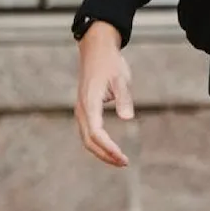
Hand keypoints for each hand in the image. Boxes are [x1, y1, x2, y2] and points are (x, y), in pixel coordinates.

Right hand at [75, 22, 134, 167]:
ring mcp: (81, 110)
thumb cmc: (110, 62)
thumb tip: (128, 118)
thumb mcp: (120, 77)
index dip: (108, 148)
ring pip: (87, 139)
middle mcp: (81, 109)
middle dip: (105, 155)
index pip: (96, 133)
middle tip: (124, 162)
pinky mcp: (84, 109)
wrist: (96, 48)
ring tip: (120, 159)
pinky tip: (110, 148)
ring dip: (101, 152)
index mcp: (89, 102)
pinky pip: (88, 133)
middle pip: (89, 141)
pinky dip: (98, 144)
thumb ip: (124, 98)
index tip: (122, 157)